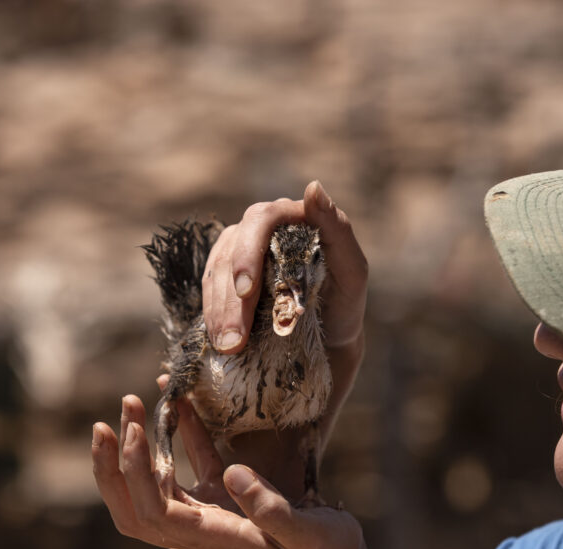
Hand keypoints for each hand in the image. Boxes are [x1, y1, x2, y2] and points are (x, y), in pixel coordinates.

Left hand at [91, 394, 374, 548]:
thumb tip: (234, 474)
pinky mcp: (225, 496)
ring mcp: (208, 512)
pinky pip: (192, 463)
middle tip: (112, 419)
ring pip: (153, 483)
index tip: (134, 430)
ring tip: (133, 403)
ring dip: (136, 448)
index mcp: (210, 537)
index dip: (134, 474)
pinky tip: (179, 401)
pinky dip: (180, 434)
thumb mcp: (307, 535)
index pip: (151, 512)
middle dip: (115, 465)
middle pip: (134, 504)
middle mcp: (198, 528)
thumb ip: (272, 510)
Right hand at [203, 181, 366, 353]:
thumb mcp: (352, 269)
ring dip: (218, 312)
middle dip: (231, 298)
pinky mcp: (224, 278)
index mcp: (290, 217)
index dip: (248, 252)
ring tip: (228, 347)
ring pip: (215, 274)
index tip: (246, 290)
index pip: (260, 220)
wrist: (329, 337)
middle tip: (235, 338)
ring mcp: (238, 252)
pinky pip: (209, 292)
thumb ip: (337, 229)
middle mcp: (260, 229)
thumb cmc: (344, 300)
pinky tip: (218, 340)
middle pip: (232, 251)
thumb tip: (313, 187)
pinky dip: (212, 317)